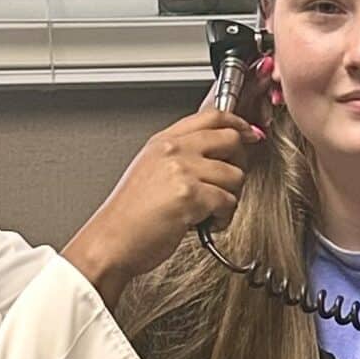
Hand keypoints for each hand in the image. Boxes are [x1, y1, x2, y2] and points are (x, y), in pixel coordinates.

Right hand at [62, 102, 265, 303]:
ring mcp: (182, 170)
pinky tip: (205, 224)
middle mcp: (173, 150)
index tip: (248, 134)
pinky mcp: (190, 196)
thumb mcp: (150, 171)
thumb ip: (180, 158)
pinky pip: (227, 201)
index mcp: (164, 141)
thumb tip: (217, 157)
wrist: (111, 242)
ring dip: (230, 197)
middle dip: (239, 163)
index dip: (237, 123)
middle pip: (230, 139)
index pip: (212, 116)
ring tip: (210, 212)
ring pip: (235, 175)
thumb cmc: (128, 217)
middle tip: (229, 183)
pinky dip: (222, 218)